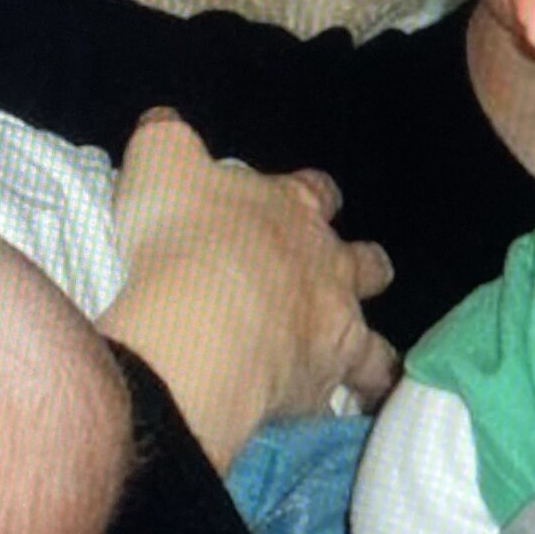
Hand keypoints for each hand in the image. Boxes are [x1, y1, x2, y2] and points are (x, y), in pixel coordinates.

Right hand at [94, 110, 395, 468]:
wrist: (199, 324)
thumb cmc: (179, 235)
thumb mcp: (160, 163)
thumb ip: (168, 141)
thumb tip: (166, 125)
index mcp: (291, 207)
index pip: (315, 192)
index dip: (310, 196)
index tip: (302, 203)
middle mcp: (326, 263)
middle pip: (364, 262)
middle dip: (358, 267)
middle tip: (336, 279)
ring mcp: (334, 325)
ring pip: (373, 336)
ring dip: (368, 345)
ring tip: (359, 360)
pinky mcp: (325, 381)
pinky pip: (353, 392)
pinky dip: (352, 397)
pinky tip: (341, 409)